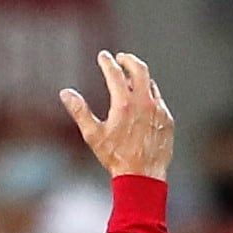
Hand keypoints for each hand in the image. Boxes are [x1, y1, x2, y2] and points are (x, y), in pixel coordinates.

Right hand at [61, 51, 174, 179]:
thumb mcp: (93, 135)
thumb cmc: (116, 158)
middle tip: (121, 58)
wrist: (143, 176)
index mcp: (124, 104)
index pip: (115, 73)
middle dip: (128, 60)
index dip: (107, 62)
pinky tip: (144, 101)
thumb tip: (65, 93)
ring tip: (131, 80)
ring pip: (151, 84)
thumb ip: (79, 111)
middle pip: (139, 69)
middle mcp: (144, 103)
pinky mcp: (167, 120)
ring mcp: (159, 110)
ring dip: (140, 78)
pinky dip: (150, 96)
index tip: (103, 56)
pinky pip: (159, 101)